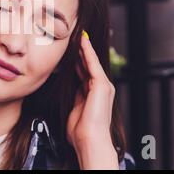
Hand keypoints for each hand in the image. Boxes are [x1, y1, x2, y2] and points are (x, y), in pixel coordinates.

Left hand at [66, 31, 118, 168]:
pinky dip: (87, 51)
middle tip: (73, 38)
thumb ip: (75, 97)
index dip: (77, 61)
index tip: (70, 51)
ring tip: (77, 35)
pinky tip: (82, 41)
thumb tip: (70, 89)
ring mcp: (103, 86)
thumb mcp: (75, 109)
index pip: (84, 73)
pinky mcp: (102, 84)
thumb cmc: (80, 131)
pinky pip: (92, 63)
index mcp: (93, 94)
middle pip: (88, 65)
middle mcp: (101, 88)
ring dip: (84, 48)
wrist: (89, 139)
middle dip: (80, 52)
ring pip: (90, 62)